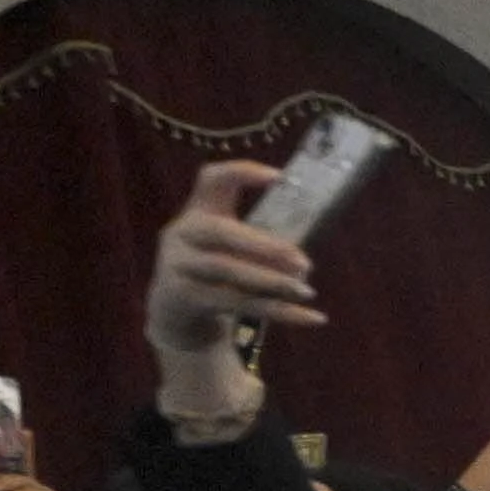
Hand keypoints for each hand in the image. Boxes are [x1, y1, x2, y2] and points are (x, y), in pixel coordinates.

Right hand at [149, 171, 323, 414]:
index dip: (241, 172)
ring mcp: (177, 265)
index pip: (211, 179)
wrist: (176, 316)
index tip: (280, 178)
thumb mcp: (231, 250)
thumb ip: (262, 248)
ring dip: (272, 281)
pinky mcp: (184, 297)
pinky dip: (278, 311)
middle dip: (264, 245)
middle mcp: (182, 233)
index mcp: (198, 211)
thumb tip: (302, 266)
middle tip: (303, 262)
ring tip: (306, 291)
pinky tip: (312, 318)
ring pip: (227, 269)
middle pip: (221, 231)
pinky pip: (236, 303)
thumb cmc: (217, 274)